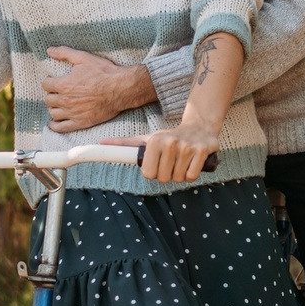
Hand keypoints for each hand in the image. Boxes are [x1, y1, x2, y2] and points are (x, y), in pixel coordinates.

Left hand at [43, 47, 155, 131]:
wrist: (121, 88)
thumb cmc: (104, 72)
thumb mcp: (84, 58)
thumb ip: (64, 53)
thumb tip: (49, 50)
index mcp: (64, 84)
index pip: (45, 84)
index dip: (49, 81)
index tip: (53, 81)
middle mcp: (65, 100)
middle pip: (48, 99)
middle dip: (51, 94)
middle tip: (58, 92)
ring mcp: (72, 113)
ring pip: (53, 113)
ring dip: (54, 108)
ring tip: (59, 105)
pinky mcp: (80, 122)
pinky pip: (61, 127)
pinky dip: (55, 126)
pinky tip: (54, 123)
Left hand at [103, 121, 220, 184]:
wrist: (198, 126)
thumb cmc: (169, 137)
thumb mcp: (147, 139)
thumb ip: (126, 143)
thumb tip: (101, 143)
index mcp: (155, 141)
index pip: (148, 174)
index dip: (153, 173)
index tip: (157, 165)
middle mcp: (170, 143)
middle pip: (163, 178)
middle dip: (167, 175)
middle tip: (171, 163)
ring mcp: (187, 147)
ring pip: (178, 178)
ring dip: (180, 175)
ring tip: (181, 162)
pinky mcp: (202, 151)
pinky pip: (192, 176)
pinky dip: (191, 174)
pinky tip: (191, 163)